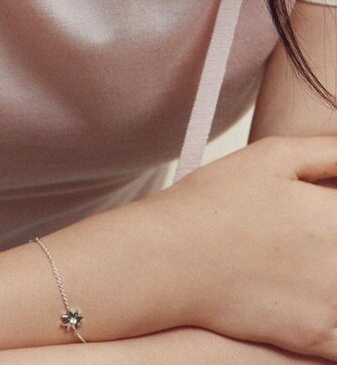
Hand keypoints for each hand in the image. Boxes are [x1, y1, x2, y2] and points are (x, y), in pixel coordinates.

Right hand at [156, 134, 336, 359]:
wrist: (171, 258)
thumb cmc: (216, 200)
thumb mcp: (274, 154)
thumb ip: (330, 152)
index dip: (335, 208)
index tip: (322, 209)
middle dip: (333, 242)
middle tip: (301, 235)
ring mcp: (333, 305)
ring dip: (333, 278)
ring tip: (300, 263)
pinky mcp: (314, 338)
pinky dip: (335, 324)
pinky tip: (313, 304)